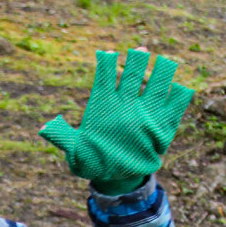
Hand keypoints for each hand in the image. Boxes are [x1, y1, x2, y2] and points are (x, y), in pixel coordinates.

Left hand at [39, 49, 192, 194]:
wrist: (115, 176)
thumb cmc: (93, 161)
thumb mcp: (76, 154)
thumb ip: (63, 138)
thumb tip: (44, 127)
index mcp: (104, 104)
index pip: (105, 77)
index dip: (106, 64)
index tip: (107, 55)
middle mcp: (126, 103)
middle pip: (131, 75)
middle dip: (136, 61)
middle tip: (140, 50)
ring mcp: (144, 113)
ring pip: (154, 86)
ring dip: (160, 74)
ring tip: (166, 64)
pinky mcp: (160, 127)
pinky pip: (173, 109)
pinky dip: (178, 99)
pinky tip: (181, 91)